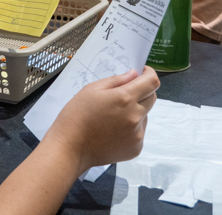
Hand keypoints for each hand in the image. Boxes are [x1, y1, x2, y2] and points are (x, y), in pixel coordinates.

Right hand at [43, 66, 159, 174]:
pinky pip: (139, 132)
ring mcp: (137, 135)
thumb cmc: (76, 115)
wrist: (70, 148)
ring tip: (112, 117)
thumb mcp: (91, 89)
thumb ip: (116, 80)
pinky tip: (113, 130)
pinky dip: (131, 128)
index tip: (141, 72)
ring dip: (135, 111)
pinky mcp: (136, 148)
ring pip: (144, 115)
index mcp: (125, 98)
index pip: (152, 82)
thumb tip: (133, 75)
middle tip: (122, 95)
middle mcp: (135, 116)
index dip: (148, 74)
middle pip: (152, 98)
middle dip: (142, 92)